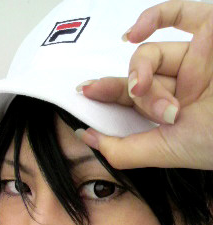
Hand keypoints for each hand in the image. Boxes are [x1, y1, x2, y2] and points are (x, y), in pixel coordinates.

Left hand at [76, 1, 212, 169]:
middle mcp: (184, 85)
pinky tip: (134, 33)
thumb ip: (124, 150)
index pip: (133, 99)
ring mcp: (198, 57)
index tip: (85, 92)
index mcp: (174, 112)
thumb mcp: (165, 151)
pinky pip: (179, 13)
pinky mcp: (212, 29)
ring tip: (149, 89)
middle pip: (140, 76)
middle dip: (128, 89)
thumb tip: (87, 138)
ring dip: (142, 69)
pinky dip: (153, 17)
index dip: (107, 93)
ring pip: (152, 52)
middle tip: (128, 95)